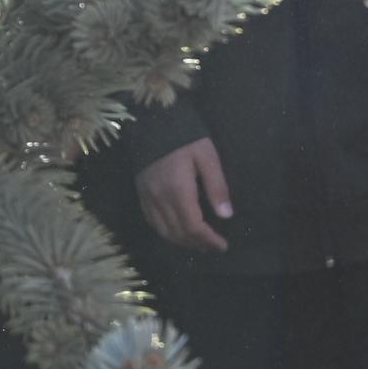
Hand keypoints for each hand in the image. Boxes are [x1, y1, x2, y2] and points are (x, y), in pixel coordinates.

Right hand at [136, 134, 232, 253]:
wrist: (152, 121)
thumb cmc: (185, 138)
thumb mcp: (207, 157)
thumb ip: (217, 186)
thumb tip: (226, 215)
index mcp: (178, 190)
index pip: (194, 227)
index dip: (209, 240)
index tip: (223, 245)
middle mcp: (160, 199)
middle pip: (179, 233)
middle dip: (198, 244)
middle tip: (214, 246)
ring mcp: (148, 198)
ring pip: (164, 231)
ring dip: (182, 242)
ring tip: (199, 244)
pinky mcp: (141, 194)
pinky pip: (152, 222)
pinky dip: (166, 232)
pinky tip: (177, 232)